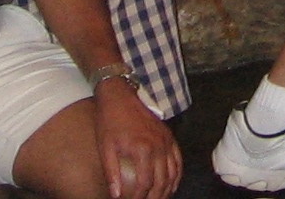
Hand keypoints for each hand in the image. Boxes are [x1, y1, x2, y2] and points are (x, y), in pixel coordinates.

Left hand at [93, 80, 181, 198]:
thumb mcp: (106, 147)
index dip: (139, 197)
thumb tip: (115, 195)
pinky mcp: (169, 136)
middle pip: (161, 181)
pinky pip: (178, 159)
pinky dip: (177, 174)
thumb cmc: (110, 122)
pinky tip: (172, 184)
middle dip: (155, 197)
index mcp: (143, 149)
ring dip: (167, 189)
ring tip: (159, 198)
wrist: (120, 96)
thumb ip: (112, 172)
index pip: (145, 183)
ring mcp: (166, 140)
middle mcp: (159, 146)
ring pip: (173, 172)